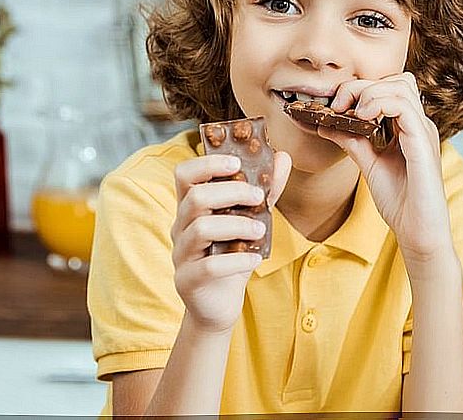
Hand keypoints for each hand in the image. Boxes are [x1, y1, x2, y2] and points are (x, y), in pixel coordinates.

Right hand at [171, 151, 290, 333]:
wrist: (219, 304)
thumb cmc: (232, 256)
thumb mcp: (250, 221)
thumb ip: (265, 191)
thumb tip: (282, 157)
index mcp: (190, 207)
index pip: (184, 174)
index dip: (207, 164)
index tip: (237, 164)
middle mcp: (180, 227)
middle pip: (196, 197)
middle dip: (231, 192)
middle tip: (258, 197)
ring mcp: (181, 254)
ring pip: (201, 228)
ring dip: (237, 225)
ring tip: (261, 231)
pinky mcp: (187, 281)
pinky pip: (209, 267)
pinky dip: (237, 261)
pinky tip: (255, 260)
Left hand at [319, 73, 453, 264]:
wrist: (417, 231)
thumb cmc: (400, 202)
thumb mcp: (368, 164)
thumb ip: (352, 141)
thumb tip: (326, 123)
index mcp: (408, 127)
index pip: (389, 87)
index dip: (360, 89)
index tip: (335, 107)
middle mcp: (418, 124)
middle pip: (395, 80)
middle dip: (361, 86)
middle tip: (338, 106)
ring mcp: (423, 132)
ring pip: (400, 86)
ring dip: (369, 93)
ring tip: (351, 114)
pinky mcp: (422, 143)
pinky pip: (403, 106)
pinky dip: (378, 104)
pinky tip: (363, 120)